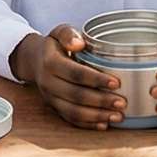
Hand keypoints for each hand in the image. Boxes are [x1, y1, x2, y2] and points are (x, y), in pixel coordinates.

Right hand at [10, 25, 125, 128]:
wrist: (33, 60)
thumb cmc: (54, 46)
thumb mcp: (58, 32)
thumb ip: (68, 34)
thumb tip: (79, 44)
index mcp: (50, 62)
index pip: (75, 73)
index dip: (96, 79)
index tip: (116, 83)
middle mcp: (48, 82)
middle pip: (75, 95)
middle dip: (101, 101)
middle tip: (122, 103)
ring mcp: (50, 97)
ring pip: (73, 111)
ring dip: (96, 116)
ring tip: (117, 116)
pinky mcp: (54, 107)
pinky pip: (70, 119)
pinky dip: (87, 124)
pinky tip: (103, 124)